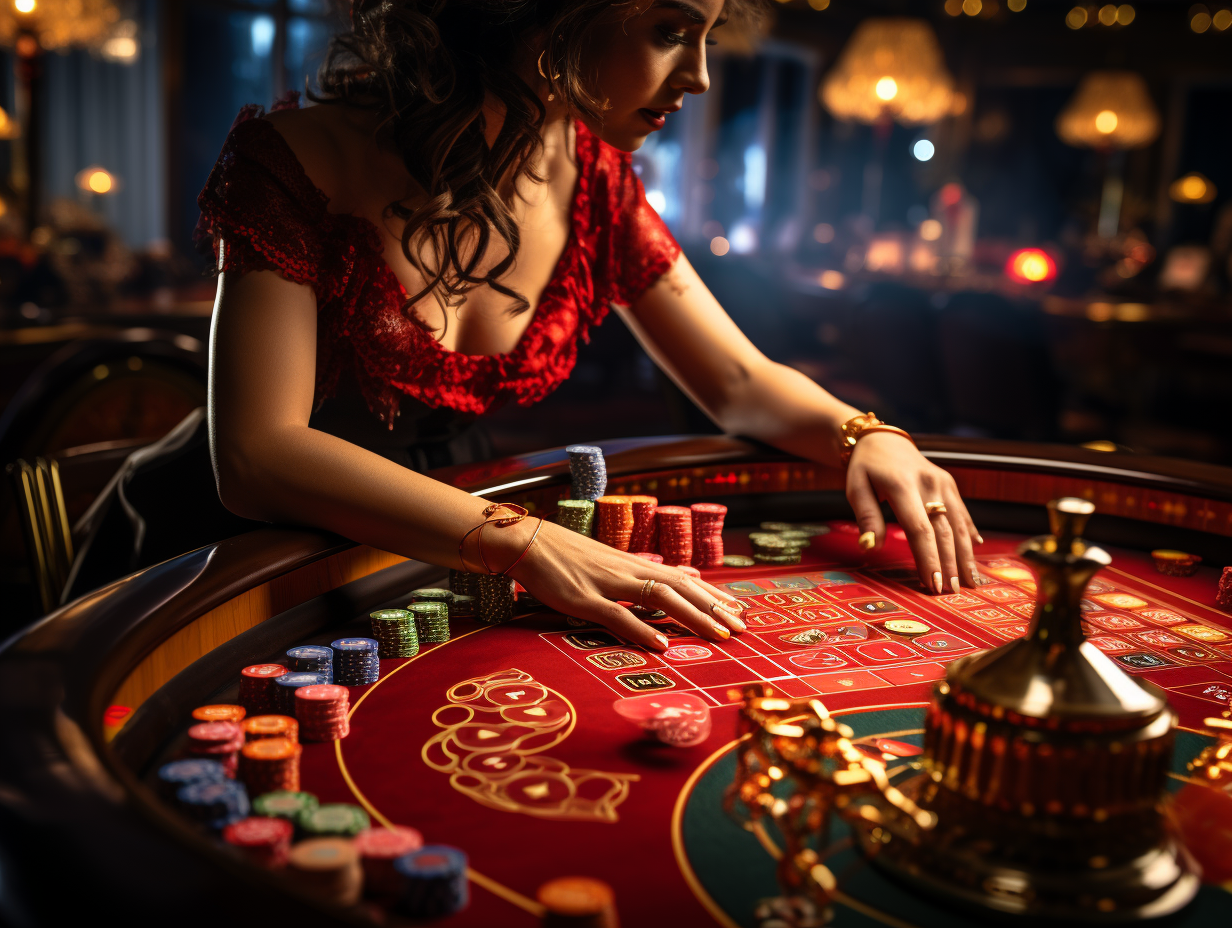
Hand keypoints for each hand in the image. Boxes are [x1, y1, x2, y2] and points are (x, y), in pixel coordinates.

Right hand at [489, 518, 746, 651]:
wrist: (524, 541)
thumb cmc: (563, 555)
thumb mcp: (605, 563)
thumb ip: (636, 575)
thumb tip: (669, 581)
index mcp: (632, 564)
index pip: (682, 578)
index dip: (712, 595)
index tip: (738, 611)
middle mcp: (627, 570)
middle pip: (680, 587)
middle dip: (713, 608)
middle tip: (742, 628)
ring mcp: (606, 583)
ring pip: (659, 597)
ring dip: (692, 617)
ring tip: (718, 635)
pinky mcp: (583, 599)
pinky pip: (617, 614)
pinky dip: (641, 629)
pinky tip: (661, 645)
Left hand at [845, 432, 981, 593]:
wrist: (883, 440)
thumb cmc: (865, 468)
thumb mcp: (855, 488)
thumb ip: (866, 517)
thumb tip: (871, 547)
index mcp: (902, 485)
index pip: (919, 528)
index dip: (928, 558)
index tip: (933, 583)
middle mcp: (928, 483)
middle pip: (943, 530)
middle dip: (950, 563)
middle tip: (952, 592)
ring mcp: (942, 482)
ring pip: (958, 523)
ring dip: (965, 554)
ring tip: (970, 581)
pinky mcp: (949, 483)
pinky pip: (962, 512)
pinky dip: (969, 532)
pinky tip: (975, 551)